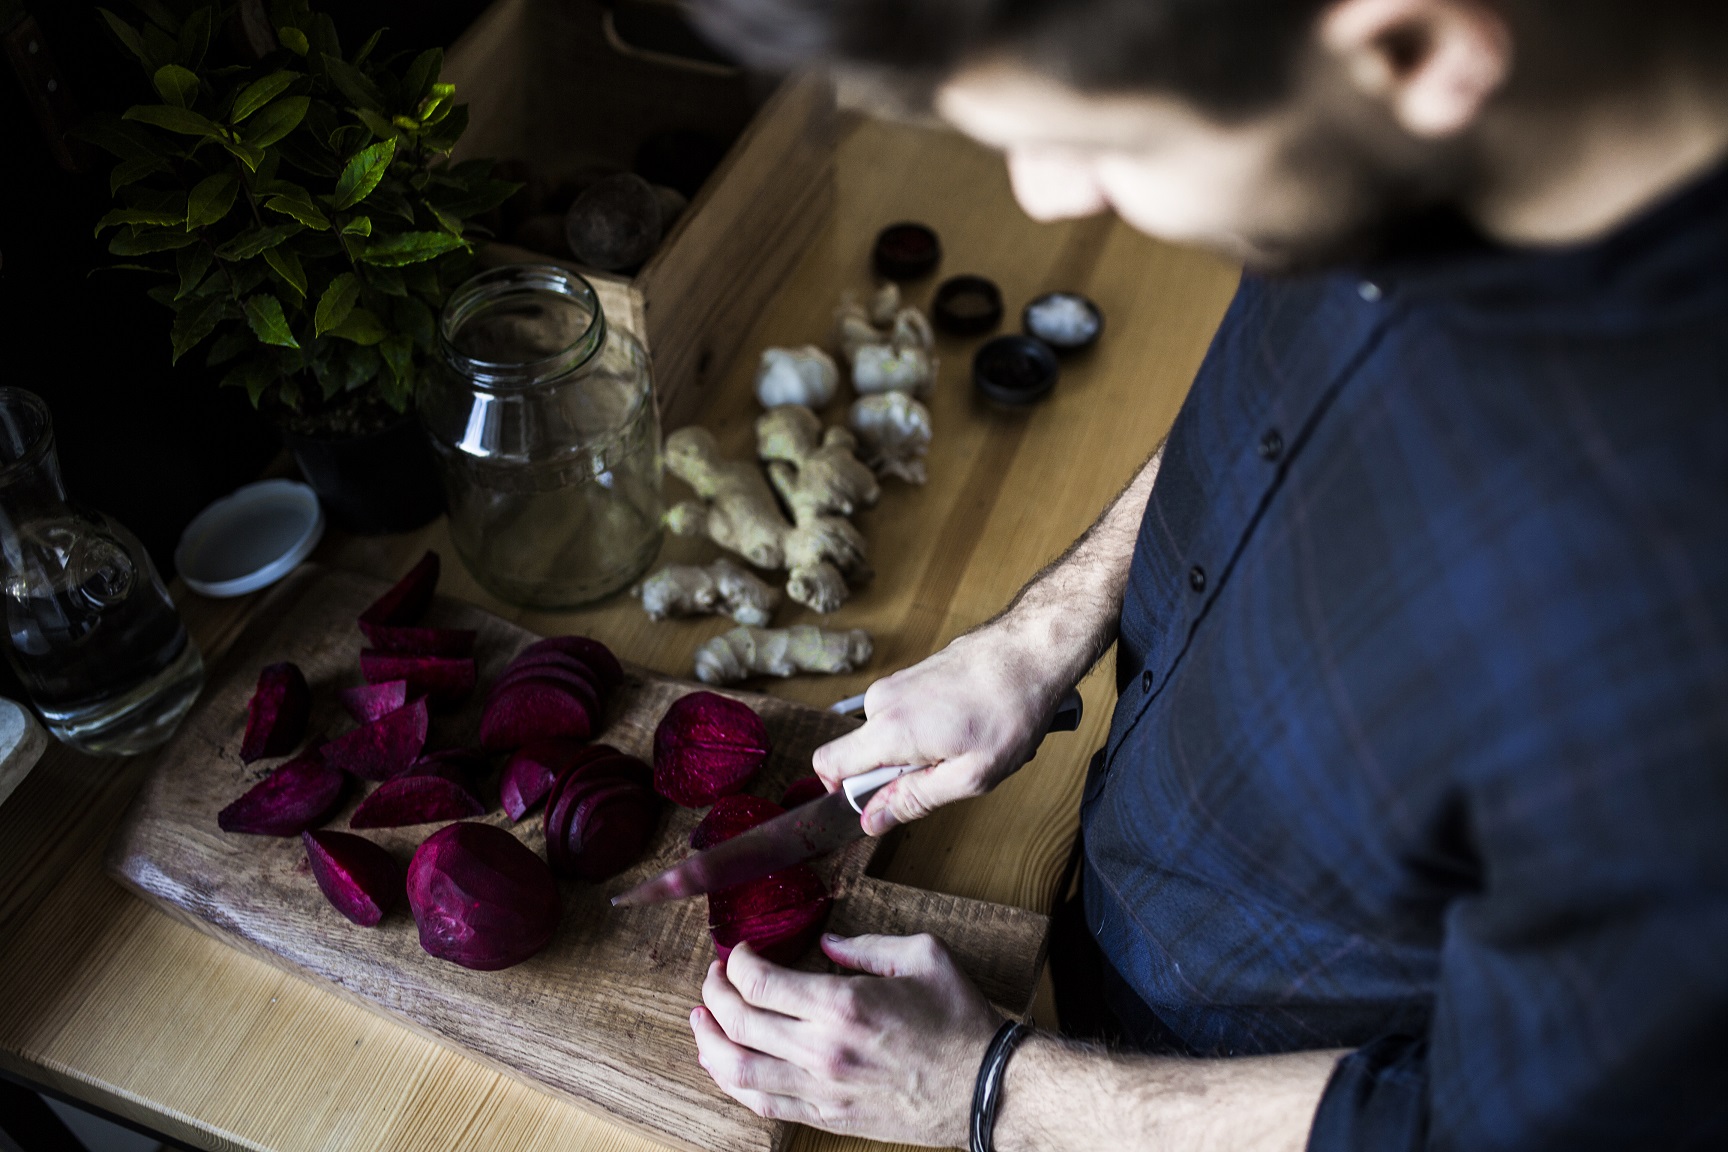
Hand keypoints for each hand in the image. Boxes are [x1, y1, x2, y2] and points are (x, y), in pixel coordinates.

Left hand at [692, 933, 1001, 1144]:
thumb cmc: (959, 1019)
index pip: (758, 983)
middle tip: (715, 978)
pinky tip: (724, 1063)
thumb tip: (826, 945)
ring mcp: (822, 1089)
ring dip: (709, 1042)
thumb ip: (866, 945)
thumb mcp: (922, 956)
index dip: (736, 963)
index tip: (738, 952)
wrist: (985, 1086)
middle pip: (738, 1022)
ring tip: (701, 1020)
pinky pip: (763, 1102)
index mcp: (843, 1004)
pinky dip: (733, 1082)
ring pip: (738, 1070)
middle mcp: (823, 1050)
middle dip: (714, 994)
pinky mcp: (827, 1116)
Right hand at [814, 624, 1070, 834]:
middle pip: (864, 754)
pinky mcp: (912, 675)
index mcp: (889, 731)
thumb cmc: (1010, 711)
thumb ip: (913, 800)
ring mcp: (897, 684)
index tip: (882, 801)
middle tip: (950, 769)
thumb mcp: (969, 776)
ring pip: (891, 736)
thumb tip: (872, 820)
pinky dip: (931, 728)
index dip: (843, 791)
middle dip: (900, 772)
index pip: (827, 764)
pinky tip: (970, 723)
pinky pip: (906, 716)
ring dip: (922, 750)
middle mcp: (882, 702)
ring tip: (967, 743)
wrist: (1032, 651)